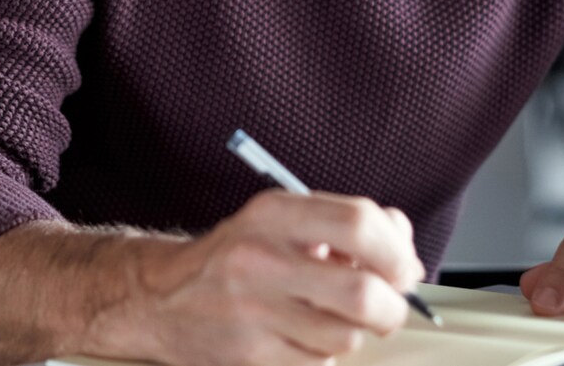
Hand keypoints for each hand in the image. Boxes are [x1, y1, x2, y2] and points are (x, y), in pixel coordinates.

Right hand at [86, 190, 424, 365]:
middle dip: (392, 307)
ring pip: (346, 335)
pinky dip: (323, 352)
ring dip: (353, 332)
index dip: (397, 250)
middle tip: (389, 306)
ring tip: (330, 316)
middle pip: (364, 292)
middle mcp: (262, 258)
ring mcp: (254, 310)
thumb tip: (403, 243)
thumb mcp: (280, 220)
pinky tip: (302, 333)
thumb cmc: (233, 257)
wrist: (159, 297)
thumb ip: (343, 223)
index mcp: (274, 213)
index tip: (404, 267)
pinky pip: (319, 361)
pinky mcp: (252, 353)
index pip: (360, 223)